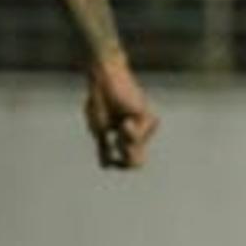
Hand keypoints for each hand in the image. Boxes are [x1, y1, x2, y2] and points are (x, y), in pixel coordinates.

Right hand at [85, 52, 158, 168]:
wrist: (104, 79)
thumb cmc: (101, 101)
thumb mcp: (99, 129)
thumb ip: (104, 148)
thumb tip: (106, 167)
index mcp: (128, 137)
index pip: (129, 162)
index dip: (120, 166)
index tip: (109, 162)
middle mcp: (140, 133)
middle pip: (137, 162)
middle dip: (125, 158)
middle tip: (116, 144)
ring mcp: (145, 126)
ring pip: (135, 149)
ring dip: (124, 141)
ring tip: (121, 124)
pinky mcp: (146, 117)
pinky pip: (136, 136)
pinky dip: (128, 132)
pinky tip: (125, 121)